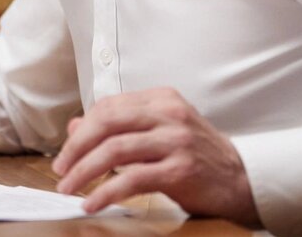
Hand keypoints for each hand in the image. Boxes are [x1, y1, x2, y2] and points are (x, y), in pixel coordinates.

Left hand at [52, 87, 259, 226]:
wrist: (242, 179)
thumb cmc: (196, 156)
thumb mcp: (158, 133)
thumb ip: (120, 127)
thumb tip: (76, 125)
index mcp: (162, 99)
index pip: (109, 106)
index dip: (82, 129)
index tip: (66, 151)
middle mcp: (169, 114)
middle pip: (107, 123)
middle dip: (76, 148)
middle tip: (60, 169)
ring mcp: (176, 141)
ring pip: (115, 150)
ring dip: (84, 171)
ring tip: (69, 188)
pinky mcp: (180, 170)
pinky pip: (132, 179)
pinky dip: (106, 192)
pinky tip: (93, 203)